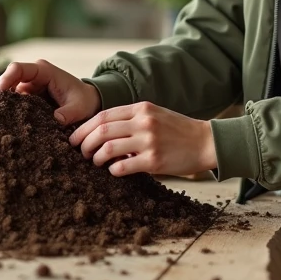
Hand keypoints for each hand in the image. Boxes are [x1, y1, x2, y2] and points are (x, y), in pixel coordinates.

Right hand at [0, 59, 101, 125]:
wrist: (88, 102)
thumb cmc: (84, 101)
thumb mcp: (79, 108)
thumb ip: (68, 113)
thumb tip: (55, 120)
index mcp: (44, 71)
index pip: (17, 69)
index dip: (5, 80)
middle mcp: (33, 76)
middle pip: (8, 81)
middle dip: (1, 97)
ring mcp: (30, 86)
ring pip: (10, 94)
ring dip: (6, 106)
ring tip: (3, 122)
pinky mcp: (29, 98)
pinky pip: (15, 103)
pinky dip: (12, 112)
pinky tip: (11, 124)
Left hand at [69, 101, 216, 177]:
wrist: (205, 142)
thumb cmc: (177, 130)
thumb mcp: (154, 115)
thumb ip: (130, 119)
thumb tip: (101, 132)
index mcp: (141, 108)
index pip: (103, 116)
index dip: (83, 128)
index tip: (74, 138)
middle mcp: (143, 122)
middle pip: (101, 131)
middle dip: (84, 143)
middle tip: (80, 152)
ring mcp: (149, 141)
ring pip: (107, 149)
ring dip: (96, 158)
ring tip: (95, 162)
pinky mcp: (154, 161)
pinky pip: (122, 167)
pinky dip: (112, 170)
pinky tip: (114, 171)